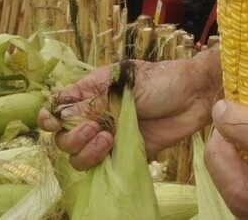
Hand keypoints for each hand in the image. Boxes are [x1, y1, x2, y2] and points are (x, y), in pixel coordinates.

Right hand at [39, 52, 221, 168]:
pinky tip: (115, 150)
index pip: (58, 109)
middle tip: (96, 128)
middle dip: (72, 137)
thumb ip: (94, 103)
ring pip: (79, 157)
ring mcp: (110, 136)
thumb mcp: (126, 85)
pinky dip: (101, 164)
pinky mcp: (126, 153)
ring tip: (109, 138)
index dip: (50, 118)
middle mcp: (97, 116)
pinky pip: (103, 168)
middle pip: (64, 138)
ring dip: (86, 152)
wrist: (197, 95)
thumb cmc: (163, 80)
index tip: (54, 122)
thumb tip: (61, 117)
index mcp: (92, 93)